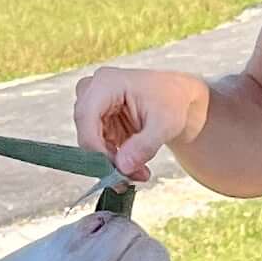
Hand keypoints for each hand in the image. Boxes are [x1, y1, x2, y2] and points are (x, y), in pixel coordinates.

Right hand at [73, 60, 214, 182]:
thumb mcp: (165, 124)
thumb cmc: (172, 101)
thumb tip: (122, 167)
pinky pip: (97, 147)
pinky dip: (114, 160)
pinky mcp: (96, 121)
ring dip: (112, 163)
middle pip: (86, 132)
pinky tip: (134, 166)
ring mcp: (92, 106)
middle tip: (130, 178)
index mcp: (106, 82)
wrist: (176, 98)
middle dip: (106, 159)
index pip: (86, 117)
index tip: (115, 169)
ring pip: (90, 143)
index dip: (95, 147)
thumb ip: (144, 146)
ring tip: (139, 173)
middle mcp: (93, 90)